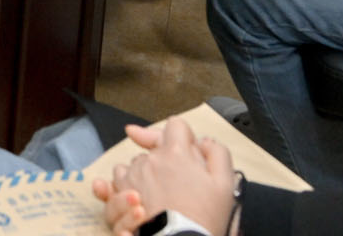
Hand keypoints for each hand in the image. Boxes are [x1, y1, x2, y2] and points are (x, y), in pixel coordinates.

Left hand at [90, 120, 236, 235]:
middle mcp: (152, 159)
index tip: (184, 147)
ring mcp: (134, 174)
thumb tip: (205, 141)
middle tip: (178, 180)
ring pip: (137, 162)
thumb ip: (217, 153)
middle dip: (165, 158)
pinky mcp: (121, 192)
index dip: (182, 136)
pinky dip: (126, 184)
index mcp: (177, 152)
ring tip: (159, 192)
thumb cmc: (203, 217)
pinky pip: (118, 177)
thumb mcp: (224, 184)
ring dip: (145, 171)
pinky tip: (138, 196)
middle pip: (156, 146)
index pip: (176, 125)